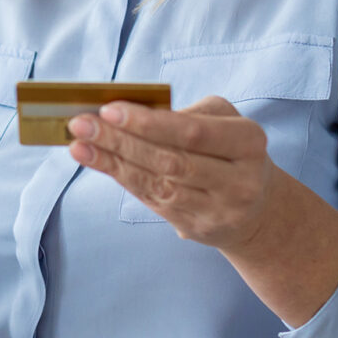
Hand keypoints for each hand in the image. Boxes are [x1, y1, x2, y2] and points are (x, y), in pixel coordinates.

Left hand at [68, 95, 276, 249]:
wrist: (258, 209)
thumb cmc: (232, 150)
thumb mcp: (225, 122)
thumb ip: (186, 114)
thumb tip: (128, 114)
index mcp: (249, 142)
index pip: (193, 133)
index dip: (149, 123)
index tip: (109, 110)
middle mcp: (238, 181)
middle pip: (170, 161)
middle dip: (121, 141)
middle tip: (82, 124)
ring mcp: (217, 209)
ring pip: (157, 184)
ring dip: (112, 162)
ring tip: (79, 143)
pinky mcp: (196, 228)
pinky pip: (152, 199)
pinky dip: (121, 177)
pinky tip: (96, 160)